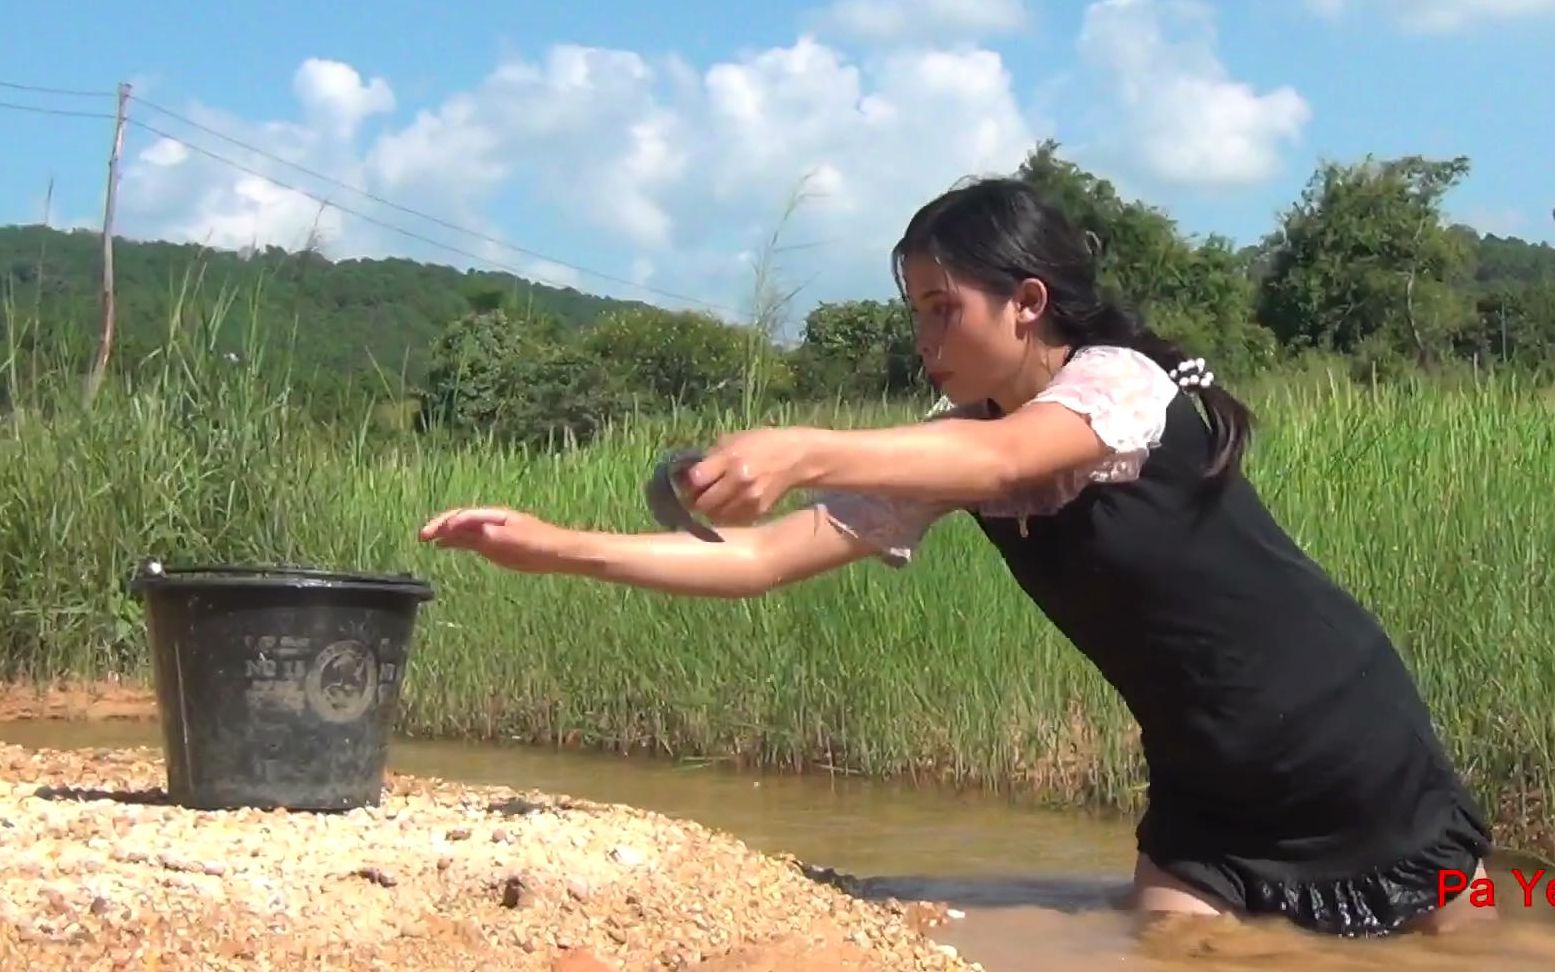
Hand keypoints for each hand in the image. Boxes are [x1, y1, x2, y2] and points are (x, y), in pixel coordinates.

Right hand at [418, 507, 577, 572]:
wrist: (557, 553)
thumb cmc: (540, 543)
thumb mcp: (517, 540)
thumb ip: (493, 536)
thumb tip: (475, 532)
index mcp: (495, 517)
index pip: (466, 516)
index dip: (449, 523)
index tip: (436, 533)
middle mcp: (489, 522)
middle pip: (459, 521)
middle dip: (440, 526)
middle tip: (422, 535)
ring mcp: (490, 534)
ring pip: (461, 532)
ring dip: (443, 534)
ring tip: (425, 539)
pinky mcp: (492, 546)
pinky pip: (468, 542)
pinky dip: (453, 543)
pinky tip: (442, 546)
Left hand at [682, 426, 822, 525]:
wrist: (796, 457)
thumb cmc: (762, 443)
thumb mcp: (734, 439)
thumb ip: (711, 456)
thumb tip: (687, 473)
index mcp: (731, 459)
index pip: (696, 479)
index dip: (686, 483)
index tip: (685, 483)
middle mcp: (739, 481)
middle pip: (702, 503)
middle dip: (694, 501)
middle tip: (694, 497)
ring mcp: (749, 499)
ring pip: (715, 515)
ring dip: (709, 510)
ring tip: (711, 501)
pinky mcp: (758, 511)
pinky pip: (731, 520)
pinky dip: (725, 515)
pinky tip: (727, 505)